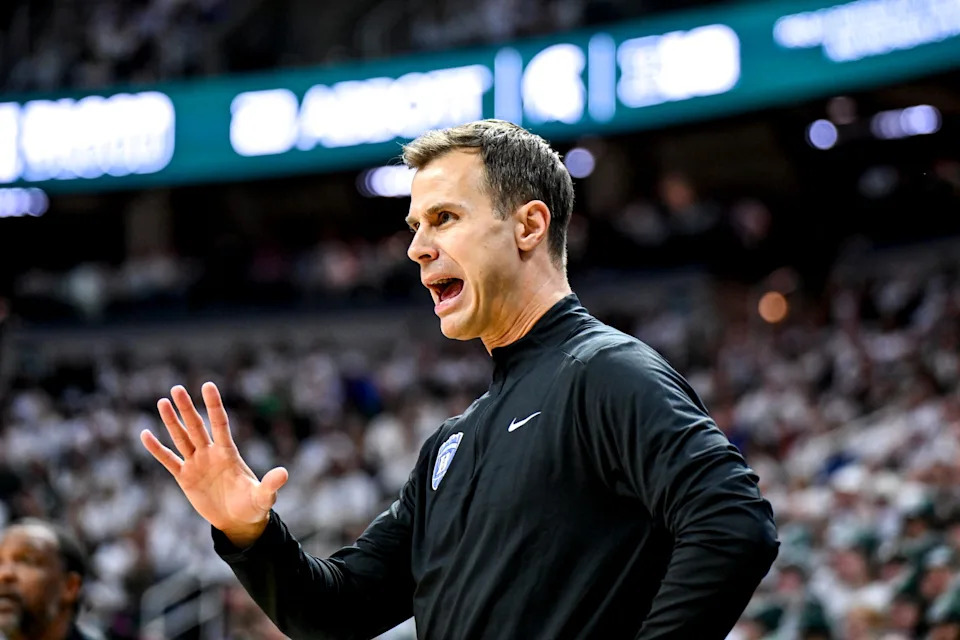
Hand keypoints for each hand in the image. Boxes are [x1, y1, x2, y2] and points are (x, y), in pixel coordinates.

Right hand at [140, 382, 288, 547]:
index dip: (214, 405)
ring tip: (162, 402)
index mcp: (229, 453)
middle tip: (177, 388)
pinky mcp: (185, 477)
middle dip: (187, 408)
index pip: (219, 423)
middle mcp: (211, 453)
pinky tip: (145, 434)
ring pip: (181, 438)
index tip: (207, 385)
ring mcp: (197, 463)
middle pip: (196, 426)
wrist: (238, 520)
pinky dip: (156, 449)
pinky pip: (168, 460)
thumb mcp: (263, 496)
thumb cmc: (253, 505)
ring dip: (171, 421)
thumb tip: (284, 473)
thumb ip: (270, 484)